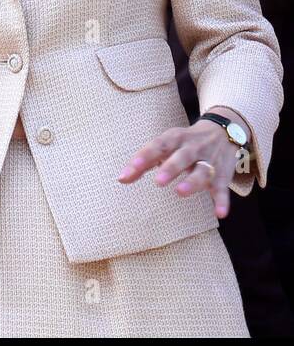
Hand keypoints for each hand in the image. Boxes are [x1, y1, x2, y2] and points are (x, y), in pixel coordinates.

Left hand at [118, 113, 248, 217]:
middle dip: (171, 168)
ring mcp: (209, 160)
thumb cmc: (183, 143)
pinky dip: (223, 200)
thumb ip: (144, 162)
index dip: (143, 158)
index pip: (157, 146)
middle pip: (182, 156)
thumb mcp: (165, 146)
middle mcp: (192, 148)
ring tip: (180, 192)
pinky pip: (223, 187)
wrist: (222, 132)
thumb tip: (121, 179)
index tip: (130, 171)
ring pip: (203, 170)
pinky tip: (220, 213)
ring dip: (193, 182)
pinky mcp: (223, 174)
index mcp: (174, 138)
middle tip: (158, 181)